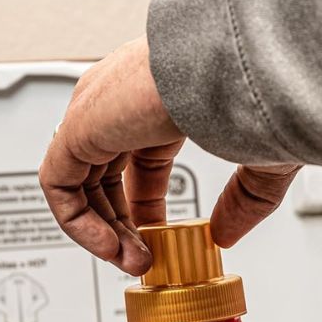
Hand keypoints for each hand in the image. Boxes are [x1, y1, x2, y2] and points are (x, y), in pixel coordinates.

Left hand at [39, 37, 299, 273]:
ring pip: (79, 183)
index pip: (138, 161)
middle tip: (143, 260)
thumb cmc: (262, 88)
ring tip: (131, 261)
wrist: (246, 60)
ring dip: (102, 232)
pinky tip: (110, 246)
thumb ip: (242, 201)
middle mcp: (124, 98)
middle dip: (121, 227)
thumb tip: (226, 235)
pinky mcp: (79, 124)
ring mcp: (98, 108)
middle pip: (103, 176)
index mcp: (163, 98)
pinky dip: (79, 223)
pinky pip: (59, 185)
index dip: (146, 210)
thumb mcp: (260, 160)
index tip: (163, 244)